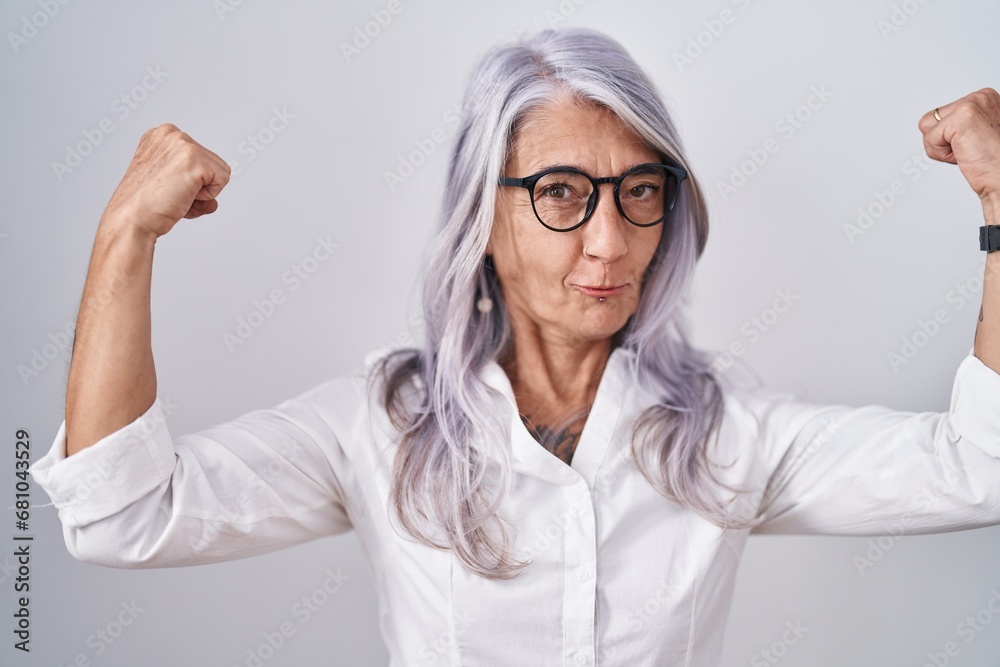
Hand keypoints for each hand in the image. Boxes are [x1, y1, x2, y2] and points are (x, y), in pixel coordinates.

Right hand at [100, 123, 231, 238]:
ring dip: (203, 192)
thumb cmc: (143, 207)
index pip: (199, 158)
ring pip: (220, 171)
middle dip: (198, 187)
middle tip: (171, 195)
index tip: (166, 187)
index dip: (189, 180)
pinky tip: (183, 195)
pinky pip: (223, 179)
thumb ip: (192, 184)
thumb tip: (213, 203)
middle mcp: (170, 134)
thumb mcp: (167, 185)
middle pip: (212, 164)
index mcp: (160, 136)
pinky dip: (208, 195)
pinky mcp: (195, 158)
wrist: (132, 219)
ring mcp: (183, 144)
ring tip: (175, 195)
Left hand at [918, 88, 999, 223]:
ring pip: (926, 126)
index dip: (950, 137)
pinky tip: (964, 154)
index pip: (942, 115)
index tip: (972, 145)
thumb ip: (959, 124)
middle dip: (944, 141)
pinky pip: (930, 138)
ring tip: (966, 151)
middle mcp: (980, 97)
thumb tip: (935, 127)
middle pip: (932, 118)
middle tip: (969, 150)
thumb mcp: (975, 134)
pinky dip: (942, 154)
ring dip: (941, 147)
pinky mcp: (962, 117)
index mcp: (984, 98)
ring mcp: (971, 104)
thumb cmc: (994, 162)